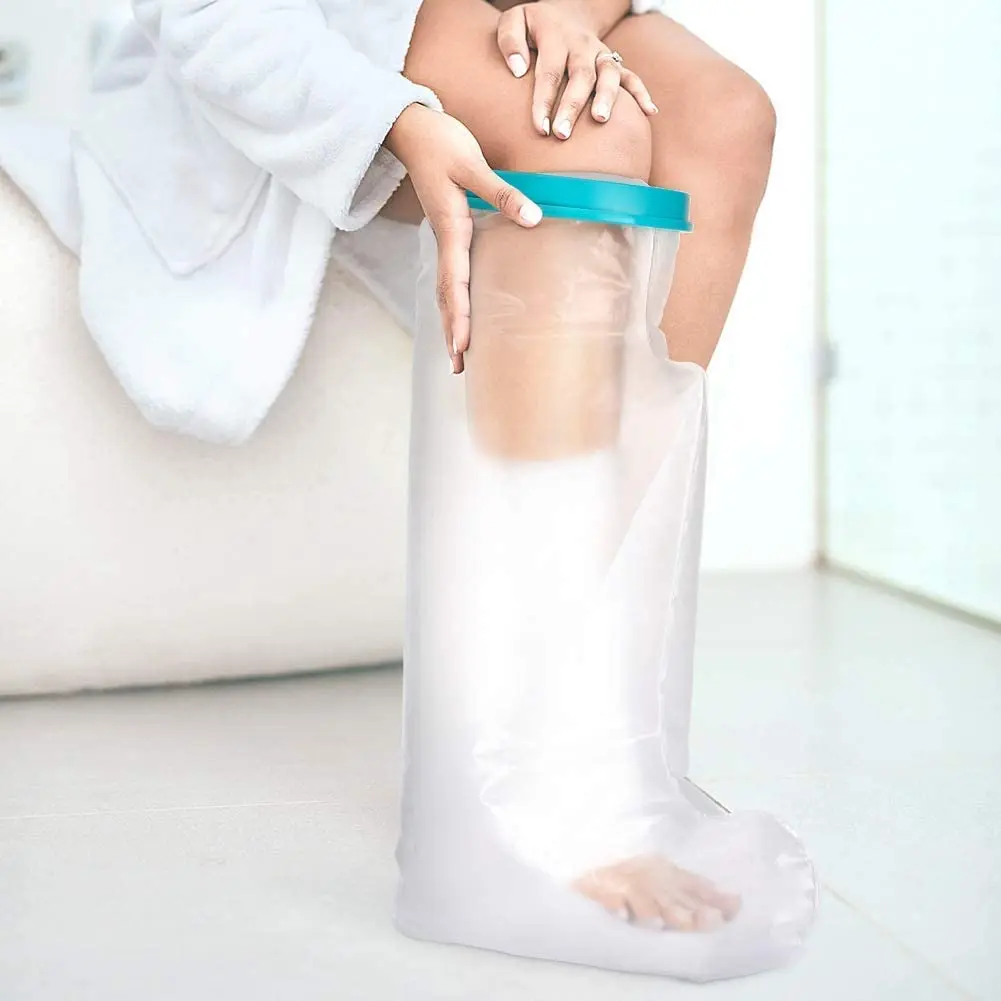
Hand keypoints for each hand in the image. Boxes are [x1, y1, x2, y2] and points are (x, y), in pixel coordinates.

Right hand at [385, 103, 542, 373]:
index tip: (462, 344)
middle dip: (451, 331)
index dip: (458, 315)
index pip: (454, 281)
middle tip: (458, 366)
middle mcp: (443, 239)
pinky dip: (452, 300)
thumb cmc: (441, 142)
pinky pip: (448, 275)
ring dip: (450, 321)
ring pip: (444, 289)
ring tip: (457, 354)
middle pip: (445, 295)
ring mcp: (443, 237)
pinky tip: (460, 313)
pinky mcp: (446, 230)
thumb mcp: (472, 164)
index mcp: (450, 228)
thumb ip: (502, 193)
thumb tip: (532, 219)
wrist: (411, 128)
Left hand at [496, 0, 656, 138]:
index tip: (539, 128)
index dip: (544, 101)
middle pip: (580, 76)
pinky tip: (649, 112)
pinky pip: (630, 75)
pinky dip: (641, 92)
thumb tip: (518, 70)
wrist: (564, 13)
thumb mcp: (514, 21)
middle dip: (572, 106)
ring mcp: (599, 53)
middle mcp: (581, 45)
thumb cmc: (532, 27)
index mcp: (555, 36)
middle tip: (562, 134)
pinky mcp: (612, 61)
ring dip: (607, 97)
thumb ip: (509, 40)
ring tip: (600, 120)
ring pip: (609, 74)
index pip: (549, 72)